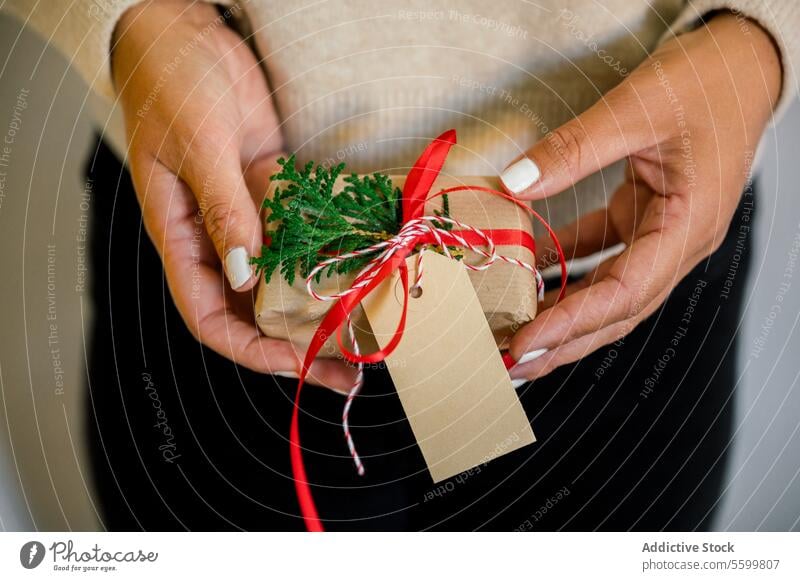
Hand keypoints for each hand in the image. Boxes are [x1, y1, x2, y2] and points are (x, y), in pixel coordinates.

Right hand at [112, 1, 355, 391]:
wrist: (186, 31)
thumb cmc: (171, 81)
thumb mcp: (197, 146)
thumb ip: (222, 209)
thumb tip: (245, 274)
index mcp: (182, 237)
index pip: (211, 317)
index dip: (252, 349)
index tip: (300, 361)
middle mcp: (217, 237)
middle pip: (255, 310)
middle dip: (297, 341)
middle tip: (347, 362)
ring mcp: (249, 216)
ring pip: (284, 277)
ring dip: (320, 302)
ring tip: (364, 322)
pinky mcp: (272, 191)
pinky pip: (302, 233)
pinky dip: (327, 251)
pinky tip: (360, 266)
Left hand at [503, 13, 780, 380]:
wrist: (742, 64)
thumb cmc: (708, 83)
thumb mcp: (636, 108)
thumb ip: (574, 149)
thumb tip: (515, 184)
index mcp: (689, 226)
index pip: (624, 292)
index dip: (572, 322)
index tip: (526, 341)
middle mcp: (679, 242)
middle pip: (618, 309)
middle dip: (566, 341)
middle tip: (513, 362)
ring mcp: (663, 233)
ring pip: (610, 289)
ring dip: (565, 314)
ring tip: (519, 334)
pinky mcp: (646, 217)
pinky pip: (603, 253)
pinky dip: (567, 268)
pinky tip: (531, 276)